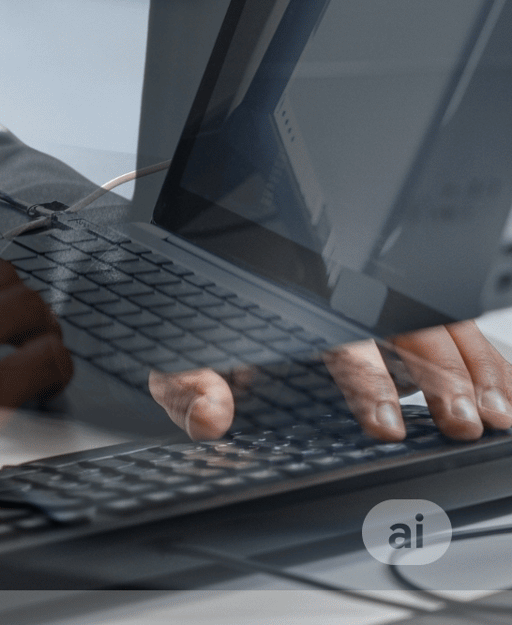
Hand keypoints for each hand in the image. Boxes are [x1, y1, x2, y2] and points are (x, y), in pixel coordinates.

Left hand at [150, 320, 511, 440]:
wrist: (208, 239)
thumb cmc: (208, 303)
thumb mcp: (185, 341)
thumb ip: (190, 380)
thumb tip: (210, 415)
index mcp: (293, 295)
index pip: (339, 338)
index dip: (367, 383)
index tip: (386, 426)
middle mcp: (343, 287)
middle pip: (406, 325)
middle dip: (440, 376)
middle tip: (461, 424)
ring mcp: (379, 291)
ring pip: (442, 318)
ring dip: (476, 366)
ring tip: (497, 416)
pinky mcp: (402, 301)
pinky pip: (454, 320)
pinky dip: (489, 356)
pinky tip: (509, 392)